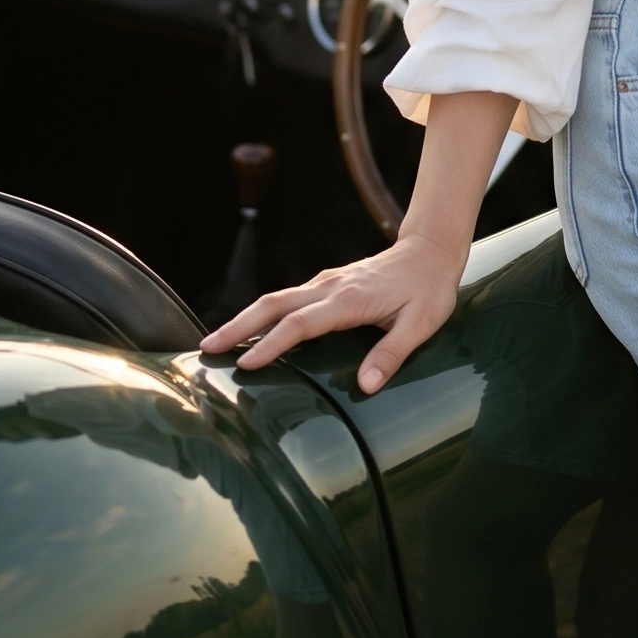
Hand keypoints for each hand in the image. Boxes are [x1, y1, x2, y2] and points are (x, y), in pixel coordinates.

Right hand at [200, 227, 464, 389]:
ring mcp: (327, 282)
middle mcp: (330, 287)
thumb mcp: (421, 325)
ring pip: (277, 299)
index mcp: (349, 300)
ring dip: (245, 318)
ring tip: (217, 341)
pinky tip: (253, 328)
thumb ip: (392, 354)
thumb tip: (366, 387)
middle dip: (238, 325)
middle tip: (207, 347)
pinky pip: (288, 298)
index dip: (271, 344)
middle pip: (274, 305)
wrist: (431, 249)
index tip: (243, 362)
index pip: (300, 324)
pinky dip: (264, 313)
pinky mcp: (328, 283)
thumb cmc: (429, 290)